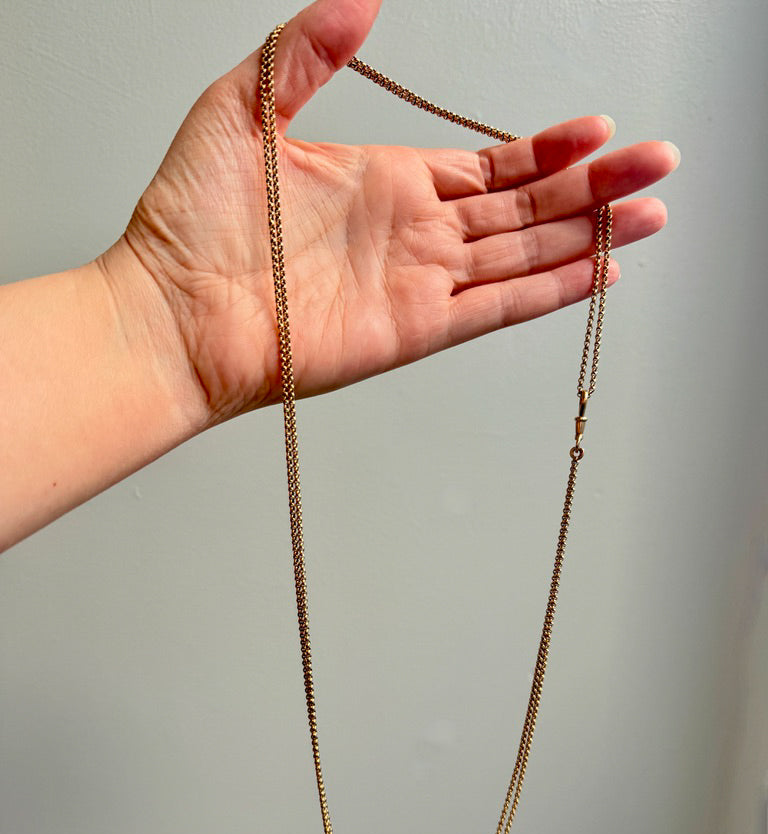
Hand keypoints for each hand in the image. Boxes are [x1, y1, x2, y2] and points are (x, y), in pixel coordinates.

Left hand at [108, 0, 677, 428]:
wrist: (173, 310)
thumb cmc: (191, 221)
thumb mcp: (244, 107)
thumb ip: (307, 53)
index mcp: (386, 182)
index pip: (489, 165)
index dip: (547, 149)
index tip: (596, 130)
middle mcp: (415, 233)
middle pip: (525, 206)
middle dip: (593, 186)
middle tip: (656, 164)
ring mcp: (420, 282)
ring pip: (524, 253)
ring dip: (588, 235)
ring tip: (648, 214)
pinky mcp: (415, 327)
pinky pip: (497, 305)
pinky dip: (548, 290)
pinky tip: (593, 273)